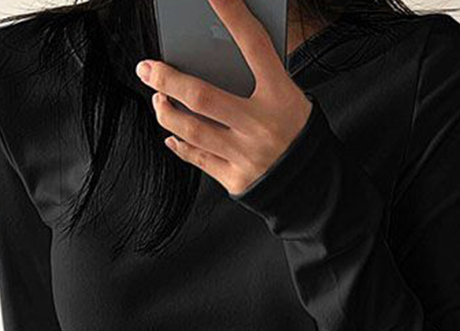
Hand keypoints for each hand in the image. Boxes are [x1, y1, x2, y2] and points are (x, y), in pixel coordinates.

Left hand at [135, 0, 312, 195]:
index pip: (254, 47)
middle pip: (202, 96)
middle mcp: (261, 126)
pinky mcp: (236, 180)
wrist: (312, 185)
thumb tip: (213, 54)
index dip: (232, 15)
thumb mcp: (290, 99)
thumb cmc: (296, 132)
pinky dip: (179, 144)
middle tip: (146, 68)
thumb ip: (260, 78)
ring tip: (158, 98)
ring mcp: (246, 156)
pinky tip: (170, 134)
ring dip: (166, 111)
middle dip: (167, 79)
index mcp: (280, 97)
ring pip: (192, 130)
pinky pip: (198, 159)